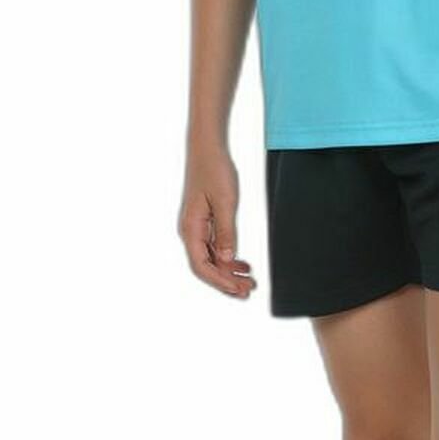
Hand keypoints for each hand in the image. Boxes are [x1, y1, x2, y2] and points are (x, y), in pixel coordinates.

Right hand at [178, 143, 255, 297]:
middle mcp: (191, 232)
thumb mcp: (225, 202)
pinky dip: (228, 258)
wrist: (207, 149)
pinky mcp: (205, 222)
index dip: (220, 282)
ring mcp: (197, 228)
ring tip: (248, 281)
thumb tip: (227, 260)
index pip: (202, 267)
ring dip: (229, 272)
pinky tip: (242, 263)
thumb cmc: (214, 171)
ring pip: (211, 259)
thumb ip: (226, 232)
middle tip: (248, 290)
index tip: (238, 290)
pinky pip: (215, 247)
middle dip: (226, 282)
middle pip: (206, 267)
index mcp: (191, 229)